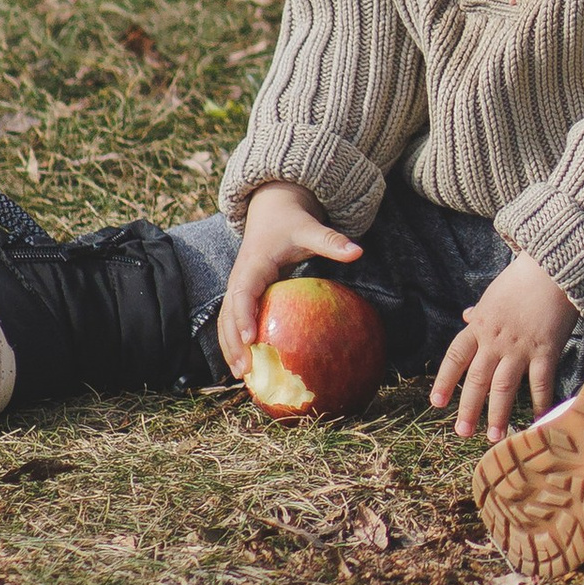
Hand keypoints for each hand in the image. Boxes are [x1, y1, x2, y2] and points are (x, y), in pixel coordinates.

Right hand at [217, 182, 363, 377]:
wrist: (271, 209)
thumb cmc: (291, 222)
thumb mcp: (310, 229)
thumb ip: (331, 241)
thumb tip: (358, 251)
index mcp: (253, 264)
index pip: (243, 293)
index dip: (244, 316)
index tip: (251, 340)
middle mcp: (239, 278)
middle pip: (228, 314)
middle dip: (233, 342)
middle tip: (245, 370)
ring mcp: (236, 287)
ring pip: (225, 321)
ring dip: (229, 347)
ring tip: (241, 375)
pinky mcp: (240, 294)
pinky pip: (232, 320)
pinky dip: (234, 342)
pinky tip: (244, 364)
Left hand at [429, 250, 581, 441]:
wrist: (553, 267)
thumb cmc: (522, 279)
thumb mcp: (494, 294)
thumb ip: (480, 312)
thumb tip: (467, 315)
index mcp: (480, 326)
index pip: (456, 356)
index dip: (445, 380)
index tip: (436, 403)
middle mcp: (496, 340)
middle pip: (477, 379)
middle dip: (469, 408)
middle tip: (463, 432)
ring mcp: (520, 347)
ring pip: (503, 386)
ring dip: (498, 413)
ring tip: (494, 436)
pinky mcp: (545, 350)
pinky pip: (540, 383)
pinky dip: (539, 403)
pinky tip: (537, 421)